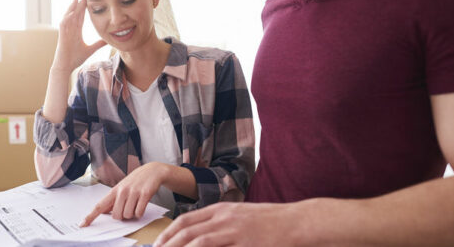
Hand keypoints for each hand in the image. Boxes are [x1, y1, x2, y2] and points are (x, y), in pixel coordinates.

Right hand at [52, 0, 106, 71]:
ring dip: (72, 7)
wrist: (65, 66)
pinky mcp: (62, 36)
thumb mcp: (90, 50)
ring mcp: (65, 32)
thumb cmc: (75, 59)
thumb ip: (98, 44)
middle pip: (75, 14)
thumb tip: (108, 41)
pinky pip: (64, 24)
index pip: (81, 17)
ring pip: (69, 16)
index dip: (84, 9)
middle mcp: (70, 30)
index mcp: (76, 32)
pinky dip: (67, 17)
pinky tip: (71, 12)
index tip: (89, 1)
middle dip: (80, 5)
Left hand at [80, 162, 169, 226]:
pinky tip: (142, 205)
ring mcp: (134, 192)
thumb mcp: (123, 187)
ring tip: (136, 204)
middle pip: (116, 215)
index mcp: (115, 190)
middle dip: (122, 216)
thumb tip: (104, 211)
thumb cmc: (137, 180)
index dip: (91, 216)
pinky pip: (139, 212)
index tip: (83, 224)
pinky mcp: (144, 194)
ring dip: (132, 214)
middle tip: (128, 207)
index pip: (99, 205)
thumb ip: (114, 199)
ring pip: (128, 215)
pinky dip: (140, 213)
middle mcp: (122, 191)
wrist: (153, 170)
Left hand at [154, 202, 307, 246]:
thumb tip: (199, 237)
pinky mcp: (246, 242)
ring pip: (198, 241)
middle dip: (167, 244)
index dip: (169, 233)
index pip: (186, 220)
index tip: (158, 244)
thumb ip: (220, 224)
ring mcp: (234, 229)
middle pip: (187, 230)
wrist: (296, 221)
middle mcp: (224, 217)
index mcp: (221, 209)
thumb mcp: (240, 216)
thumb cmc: (269, 221)